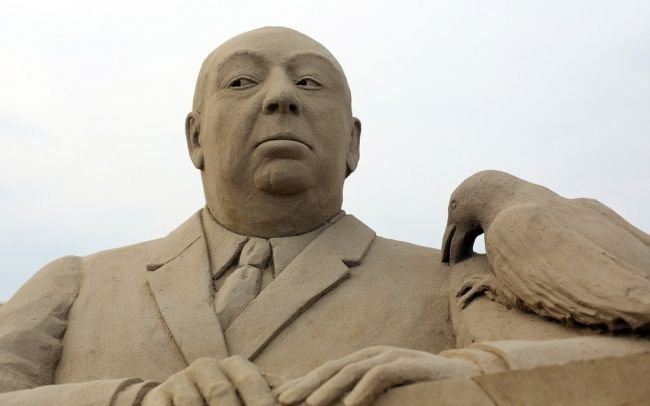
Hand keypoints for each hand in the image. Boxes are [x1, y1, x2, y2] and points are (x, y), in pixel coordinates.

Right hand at [141, 356, 273, 405]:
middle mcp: (207, 367)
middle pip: (220, 392)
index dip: (261, 401)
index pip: (251, 381)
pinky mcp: (157, 396)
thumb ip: (270, 397)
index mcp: (235, 366)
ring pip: (190, 403)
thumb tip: (304, 401)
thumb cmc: (230, 402)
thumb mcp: (249, 396)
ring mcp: (180, 380)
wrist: (179, 402)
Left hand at [275, 346, 479, 405]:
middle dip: (307, 384)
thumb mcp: (389, 393)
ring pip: (353, 370)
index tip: (281, 397)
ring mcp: (393, 357)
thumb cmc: (423, 390)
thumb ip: (365, 395)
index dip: (304, 382)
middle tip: (284, 400)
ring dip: (330, 389)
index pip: (329, 370)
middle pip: (334, 367)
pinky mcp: (411, 365)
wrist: (467, 379)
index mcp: (366, 360)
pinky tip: (350, 405)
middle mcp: (375, 355)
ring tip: (311, 405)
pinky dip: (365, 389)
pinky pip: (382, 375)